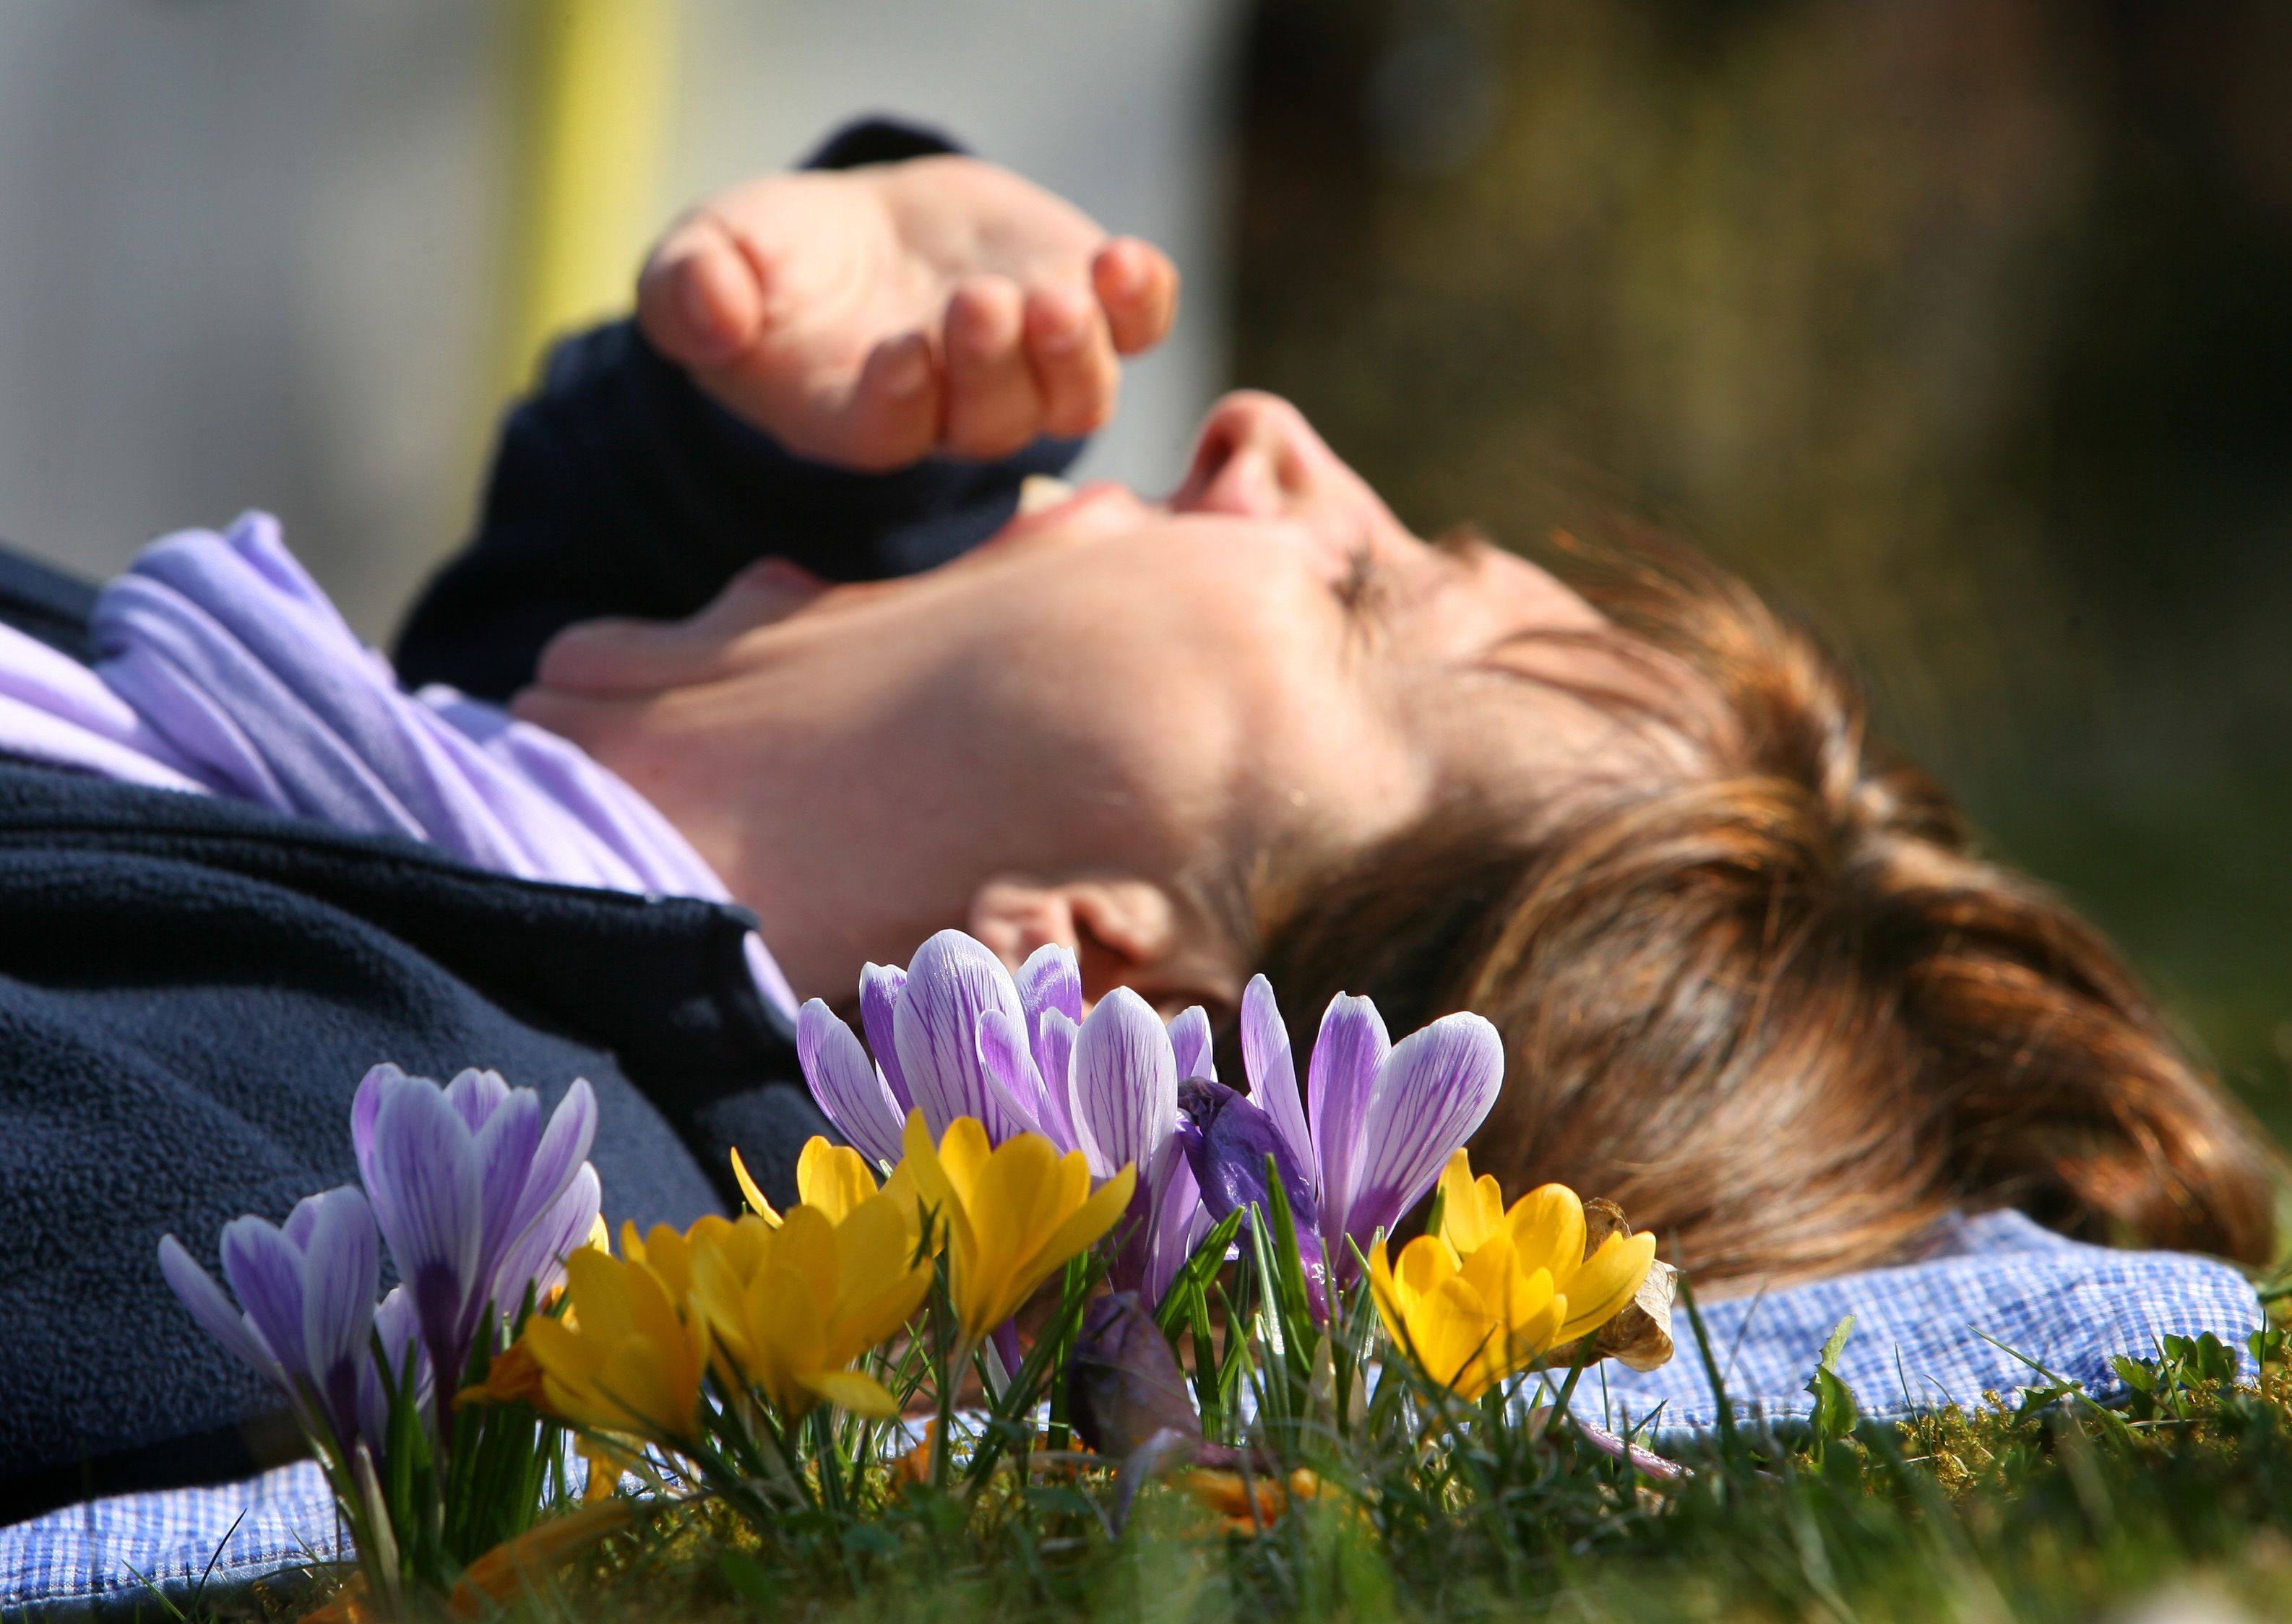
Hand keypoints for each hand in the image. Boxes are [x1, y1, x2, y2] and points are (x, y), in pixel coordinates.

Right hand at [636, 155, 1179, 470]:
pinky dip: (1139, 303)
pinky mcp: (1082, 312)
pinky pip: (1133, 330)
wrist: (856, 239)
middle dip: (989, 366)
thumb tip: (710, 314)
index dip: (900, 401)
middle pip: (991, 420)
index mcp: (858, 420)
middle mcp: (954, 415)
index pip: (890, 435)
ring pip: (1072, 393)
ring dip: (1073, 350)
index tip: (900, 354)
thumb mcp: (702, 263)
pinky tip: (1124, 262)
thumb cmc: (766, 267)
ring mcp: (1029, 368)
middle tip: (975, 305)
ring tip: (1062, 297)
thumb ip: (691, 293)